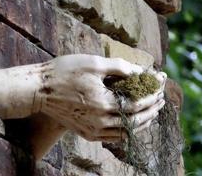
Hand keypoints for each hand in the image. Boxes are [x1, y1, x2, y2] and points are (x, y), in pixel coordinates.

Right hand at [38, 54, 166, 141]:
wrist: (39, 90)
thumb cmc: (64, 72)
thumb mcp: (93, 63)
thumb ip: (119, 67)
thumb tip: (140, 71)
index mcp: (103, 103)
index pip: (136, 104)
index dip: (151, 97)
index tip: (160, 89)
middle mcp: (99, 121)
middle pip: (134, 120)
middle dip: (151, 110)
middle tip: (162, 101)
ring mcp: (92, 130)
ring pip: (125, 132)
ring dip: (142, 122)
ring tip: (152, 113)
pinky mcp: (86, 133)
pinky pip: (112, 137)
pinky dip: (126, 131)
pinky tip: (132, 124)